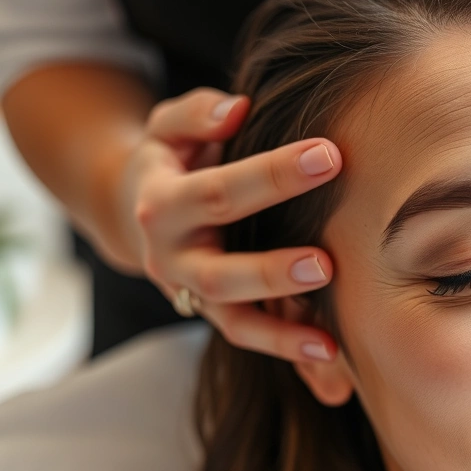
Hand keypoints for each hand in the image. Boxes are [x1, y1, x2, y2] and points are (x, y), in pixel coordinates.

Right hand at [120, 88, 340, 361]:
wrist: (138, 211)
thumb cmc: (173, 158)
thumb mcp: (168, 127)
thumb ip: (197, 113)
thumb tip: (236, 110)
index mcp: (161, 206)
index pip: (218, 192)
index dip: (272, 175)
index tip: (330, 155)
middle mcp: (171, 259)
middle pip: (219, 274)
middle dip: (272, 271)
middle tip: (327, 263)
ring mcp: (191, 294)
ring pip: (233, 321)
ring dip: (280, 333)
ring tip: (329, 339)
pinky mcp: (215, 315)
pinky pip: (251, 337)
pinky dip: (288, 351)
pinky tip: (331, 360)